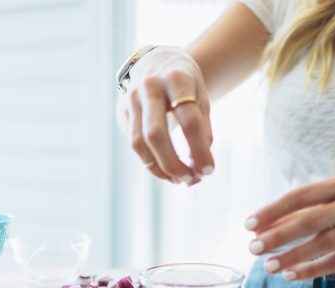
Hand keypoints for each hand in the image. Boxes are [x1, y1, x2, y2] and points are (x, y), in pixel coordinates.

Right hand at [122, 46, 214, 183]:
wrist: (156, 60)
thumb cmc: (185, 82)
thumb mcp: (200, 94)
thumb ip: (203, 125)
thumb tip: (202, 164)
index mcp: (176, 78)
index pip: (189, 120)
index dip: (199, 149)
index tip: (209, 170)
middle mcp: (150, 87)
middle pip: (156, 133)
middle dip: (173, 162)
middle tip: (190, 180)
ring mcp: (133, 99)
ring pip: (140, 142)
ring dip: (159, 167)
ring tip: (179, 180)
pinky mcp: (125, 111)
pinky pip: (135, 143)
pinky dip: (150, 163)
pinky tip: (166, 173)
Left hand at [245, 176, 334, 279]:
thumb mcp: (329, 204)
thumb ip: (296, 214)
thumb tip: (257, 230)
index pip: (299, 196)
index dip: (272, 211)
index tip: (248, 225)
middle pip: (310, 219)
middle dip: (278, 235)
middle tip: (253, 248)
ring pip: (324, 242)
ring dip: (293, 255)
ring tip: (269, 267)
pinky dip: (313, 269)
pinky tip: (291, 275)